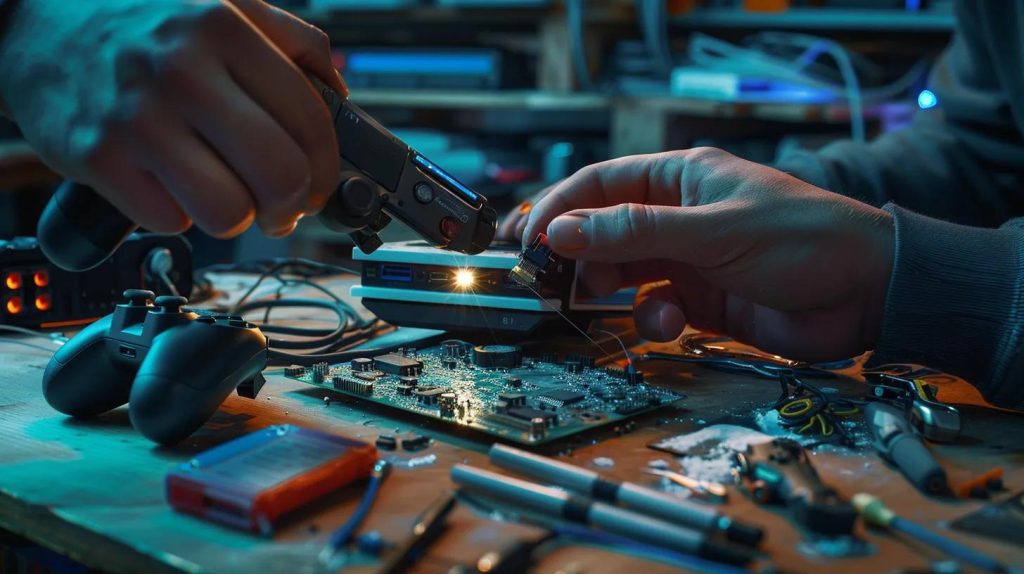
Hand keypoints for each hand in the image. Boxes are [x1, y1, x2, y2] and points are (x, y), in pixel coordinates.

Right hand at [0, 0, 344, 237]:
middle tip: (281, 206)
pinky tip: (172, 183)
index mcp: (224, 28)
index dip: (325, 168)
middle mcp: (182, 71)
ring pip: (229, 212)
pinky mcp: (97, 158)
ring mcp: (137, 117)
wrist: (35, 17)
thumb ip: (291, 40)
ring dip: (238, 217)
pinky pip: (170, 221)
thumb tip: (337, 92)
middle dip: (291, 205)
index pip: (311, 121)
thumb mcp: (223, 3)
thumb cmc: (138, 18)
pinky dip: (179, 213)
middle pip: (280, 176)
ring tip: (228, 197)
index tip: (317, 182)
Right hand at [515, 148, 894, 361]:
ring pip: (625, 273)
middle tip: (550, 282)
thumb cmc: (804, 240)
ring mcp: (688, 260)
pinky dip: (652, 320)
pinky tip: (669, 323)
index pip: (600, 185)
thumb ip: (636, 232)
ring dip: (612, 290)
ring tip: (605, 299)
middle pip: (604, 232)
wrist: (868, 294)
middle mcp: (678, 217)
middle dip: (578, 256)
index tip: (527, 241)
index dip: (559, 210)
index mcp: (680, 179)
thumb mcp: (714, 231)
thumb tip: (563, 229)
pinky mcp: (702, 301)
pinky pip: (655, 308)